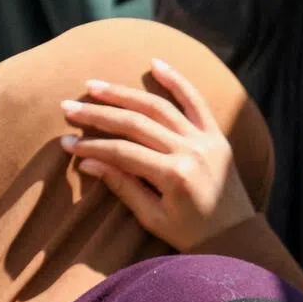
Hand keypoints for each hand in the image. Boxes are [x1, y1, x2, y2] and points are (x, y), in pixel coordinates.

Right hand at [60, 57, 256, 251]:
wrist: (236, 238)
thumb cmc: (191, 235)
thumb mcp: (154, 218)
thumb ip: (123, 188)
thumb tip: (88, 164)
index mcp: (174, 176)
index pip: (123, 153)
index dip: (92, 147)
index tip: (66, 144)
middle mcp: (189, 151)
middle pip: (135, 124)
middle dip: (98, 115)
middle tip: (68, 108)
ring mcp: (205, 140)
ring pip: (158, 107)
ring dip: (124, 94)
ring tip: (94, 86)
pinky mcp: (216, 135)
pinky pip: (196, 100)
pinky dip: (176, 80)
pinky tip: (154, 63)